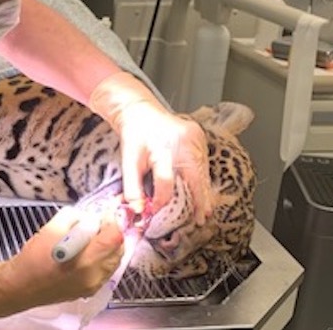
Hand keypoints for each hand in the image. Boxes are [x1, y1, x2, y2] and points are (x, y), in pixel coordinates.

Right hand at [0, 206, 123, 323]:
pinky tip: (88, 251)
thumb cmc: (32, 258)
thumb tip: (88, 216)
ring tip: (93, 236)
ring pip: (114, 261)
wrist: (19, 286)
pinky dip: (102, 258)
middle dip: (112, 234)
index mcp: (87, 260)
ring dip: (108, 246)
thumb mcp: (51, 228)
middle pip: (118, 250)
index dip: (112, 221)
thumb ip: (74, 218)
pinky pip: (105, 271)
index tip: (104, 212)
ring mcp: (93, 286)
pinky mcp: (88, 291)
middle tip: (99, 223)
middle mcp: (95, 276)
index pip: (114, 237)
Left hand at [89, 72, 211, 223]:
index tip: (161, 212)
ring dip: (202, 191)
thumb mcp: (128, 161)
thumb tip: (139, 210)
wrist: (141, 112)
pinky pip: (204, 163)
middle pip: (194, 177)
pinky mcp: (200, 138)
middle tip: (200, 220)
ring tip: (203, 211)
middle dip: (198, 200)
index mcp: (161, 148)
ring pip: (202, 171)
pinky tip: (201, 192)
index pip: (166, 181)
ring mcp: (195, 138)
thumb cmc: (135, 136)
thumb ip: (132, 187)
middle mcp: (183, 142)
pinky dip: (202, 178)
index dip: (163, 199)